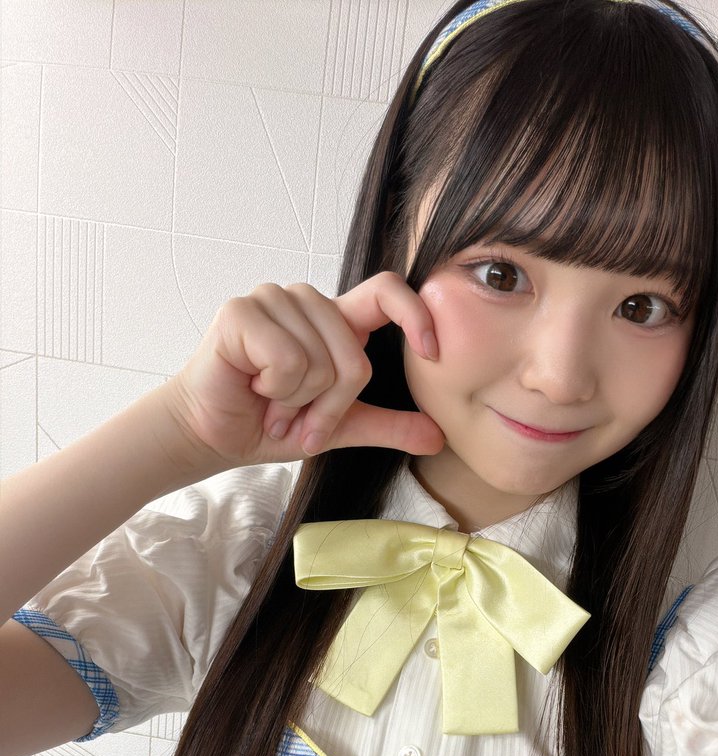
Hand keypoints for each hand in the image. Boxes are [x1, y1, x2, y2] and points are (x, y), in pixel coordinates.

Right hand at [164, 272, 444, 469]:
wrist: (214, 436)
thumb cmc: (271, 424)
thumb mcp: (340, 428)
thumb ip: (388, 426)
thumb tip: (438, 437)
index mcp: (336, 321)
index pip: (387, 292)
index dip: (416, 315)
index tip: (432, 352)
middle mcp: (308, 302)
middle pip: (354, 357)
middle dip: (330, 406)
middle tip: (297, 417)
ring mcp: (273, 300)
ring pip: (320, 362)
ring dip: (297, 401)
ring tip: (273, 402)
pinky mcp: (242, 311)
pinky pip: (288, 359)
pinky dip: (275, 389)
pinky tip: (254, 386)